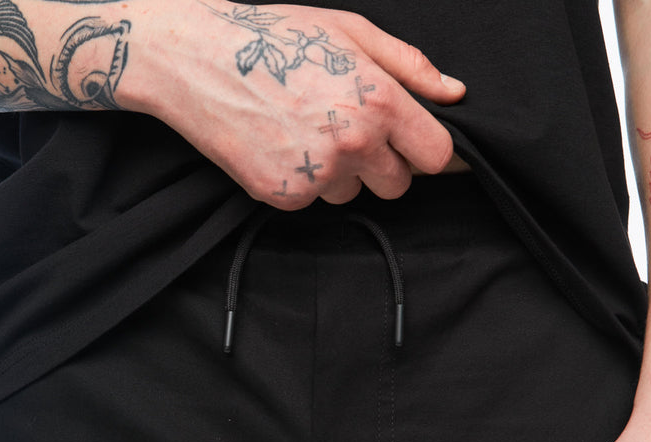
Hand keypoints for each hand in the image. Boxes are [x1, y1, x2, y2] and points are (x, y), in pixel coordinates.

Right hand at [121, 0, 464, 208]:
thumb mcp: (350, 32)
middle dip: (382, 166)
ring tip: (304, 132)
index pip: (436, 156)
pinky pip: (313, 201)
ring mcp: (318, 175)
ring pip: (352, 194)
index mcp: (379, 101)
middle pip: (398, 185)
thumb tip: (454, 93)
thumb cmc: (275, 37)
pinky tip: (282, 146)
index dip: (426, 151)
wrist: (197, 58)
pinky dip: (303, 181)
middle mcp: (353, 144)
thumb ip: (410, 67)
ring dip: (339, 174)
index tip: (411, 143)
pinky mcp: (286, 195)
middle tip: (347, 132)